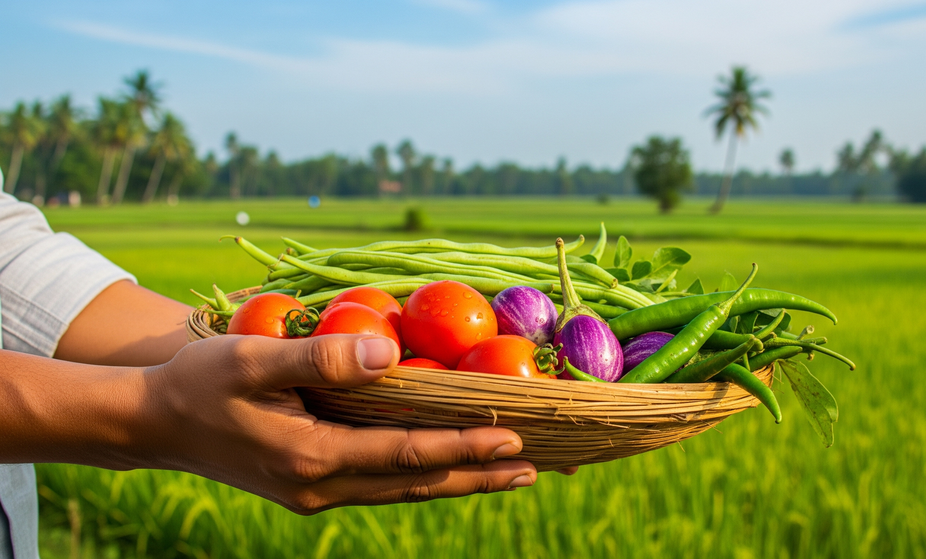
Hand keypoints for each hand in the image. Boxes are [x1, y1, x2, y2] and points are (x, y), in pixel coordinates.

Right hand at [140, 334, 537, 513]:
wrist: (154, 425)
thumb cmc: (199, 383)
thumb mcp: (251, 361)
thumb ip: (319, 360)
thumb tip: (387, 354)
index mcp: (310, 458)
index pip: (405, 455)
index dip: (461, 446)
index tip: (512, 439)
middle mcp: (320, 488)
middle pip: (415, 485)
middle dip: (476, 475)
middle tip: (533, 467)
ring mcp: (315, 494)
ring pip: (402, 491)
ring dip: (456, 480)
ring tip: (507, 473)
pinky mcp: (311, 487)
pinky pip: (381, 486)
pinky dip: (422, 476)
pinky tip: (446, 466)